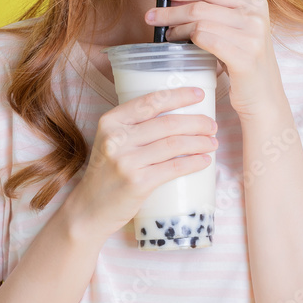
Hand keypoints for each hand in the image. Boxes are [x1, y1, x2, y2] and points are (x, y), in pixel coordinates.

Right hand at [69, 86, 217, 239]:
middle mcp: (117, 138)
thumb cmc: (108, 171)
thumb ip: (135, 126)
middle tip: (211, 125)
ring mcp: (127, 161)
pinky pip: (173, 168)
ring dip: (199, 142)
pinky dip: (193, 163)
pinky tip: (205, 160)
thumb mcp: (112, 141)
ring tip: (212, 142)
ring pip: (173, 144)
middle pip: (167, 123)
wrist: (90, 207)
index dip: (179, 96)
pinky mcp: (138, 182)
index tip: (199, 95)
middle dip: (196, 122)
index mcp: (111, 121)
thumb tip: (177, 112)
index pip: (151, 101)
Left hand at [144, 0, 284, 120]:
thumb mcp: (236, 30)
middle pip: (201, 5)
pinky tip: (177, 44)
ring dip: (176, 27)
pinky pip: (204, 39)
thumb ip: (214, 12)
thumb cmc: (243, 62)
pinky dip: (186, 40)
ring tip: (167, 34)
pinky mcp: (244, 57)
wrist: (264, 97)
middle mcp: (256, 16)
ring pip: (199, 22)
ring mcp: (253, 36)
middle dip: (172, 10)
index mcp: (255, 3)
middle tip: (152, 16)